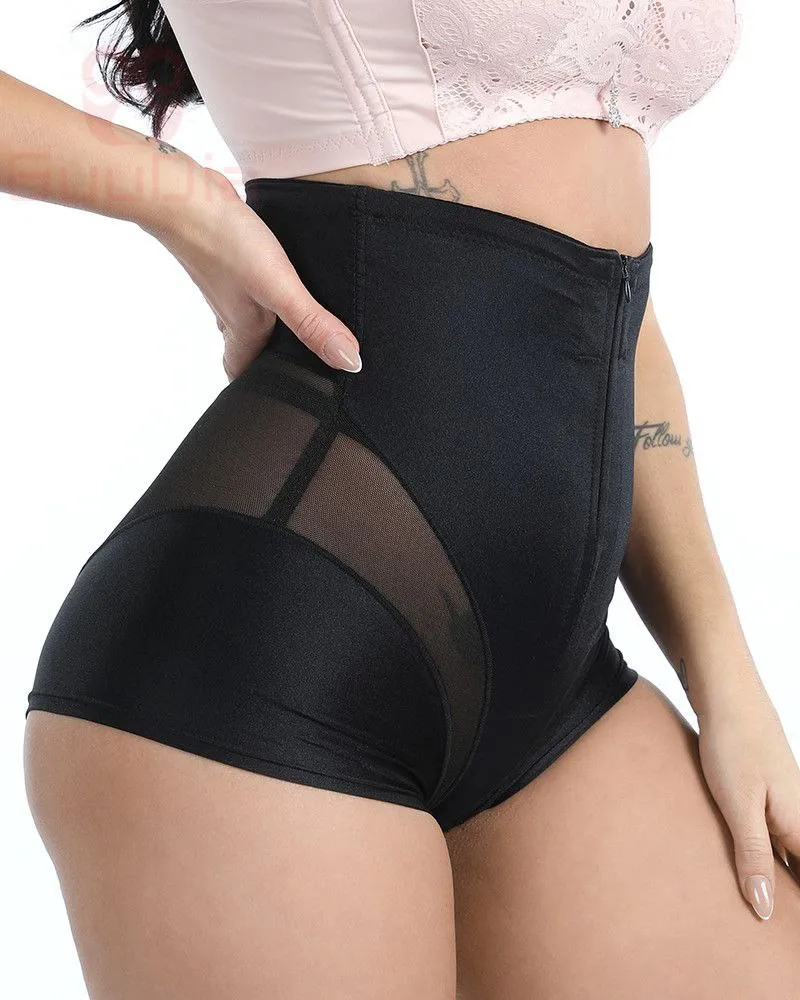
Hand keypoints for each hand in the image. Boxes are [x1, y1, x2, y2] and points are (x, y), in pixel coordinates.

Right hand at [140, 167, 362, 380]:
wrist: (181, 194)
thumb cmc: (224, 242)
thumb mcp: (278, 287)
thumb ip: (312, 324)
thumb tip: (348, 363)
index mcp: (243, 332)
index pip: (246, 376)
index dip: (261, 391)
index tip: (286, 400)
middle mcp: (232, 315)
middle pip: (250, 349)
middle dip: (272, 360)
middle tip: (308, 366)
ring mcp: (229, 287)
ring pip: (251, 318)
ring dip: (273, 327)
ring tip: (307, 330)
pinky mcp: (230, 260)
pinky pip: (251, 288)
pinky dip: (269, 294)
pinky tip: (287, 283)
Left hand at [697, 671, 799, 918]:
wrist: (726, 691)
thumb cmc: (731, 744)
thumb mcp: (738, 805)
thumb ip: (753, 857)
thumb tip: (765, 912)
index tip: (791, 940)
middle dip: (793, 900)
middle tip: (778, 932)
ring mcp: (786, 802)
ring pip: (792, 854)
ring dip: (782, 880)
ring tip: (766, 912)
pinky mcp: (765, 790)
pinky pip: (776, 836)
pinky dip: (769, 857)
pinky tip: (751, 868)